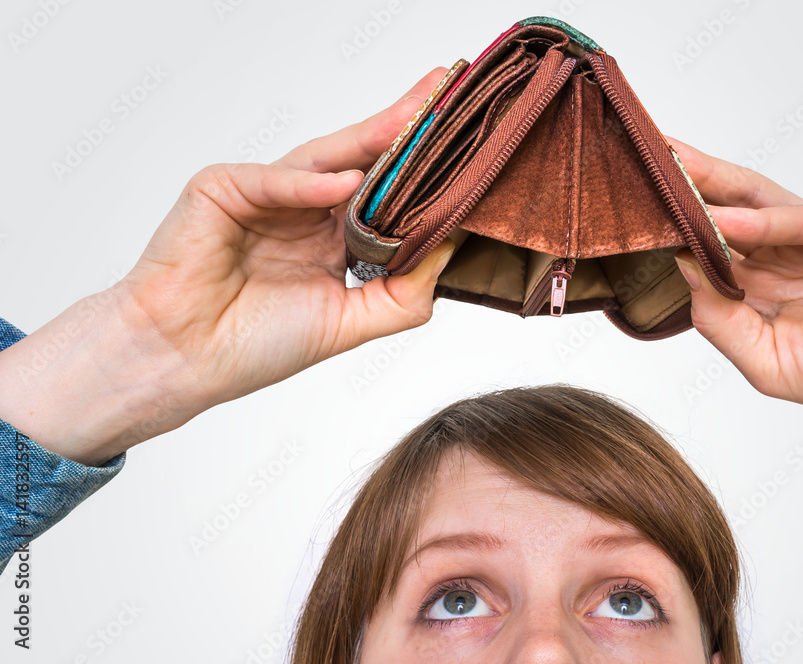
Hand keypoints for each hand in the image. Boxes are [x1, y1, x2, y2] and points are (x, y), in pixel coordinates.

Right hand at [0, 67, 453, 464]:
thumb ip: (403, 292)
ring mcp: (263, 194)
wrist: (184, 361)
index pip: (385, 194)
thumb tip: (451, 249)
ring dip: (368, 137)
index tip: (467, 148)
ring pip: (323, 157)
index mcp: (331, 237)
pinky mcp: (221, 189)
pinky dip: (306, 183)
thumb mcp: (350, 322)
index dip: (422, 172)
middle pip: (362, 161)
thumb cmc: (255, 343)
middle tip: (445, 94)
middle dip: (404, 129)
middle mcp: (303, 209)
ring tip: (414, 119)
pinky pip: (272, 179)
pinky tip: (344, 182)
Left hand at [668, 137, 802, 466]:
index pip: (703, 250)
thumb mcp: (767, 360)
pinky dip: (762, 220)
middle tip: (637, 167)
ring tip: (669, 165)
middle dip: (680, 191)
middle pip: (720, 214)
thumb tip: (681, 273)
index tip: (626, 219)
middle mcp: (780, 256)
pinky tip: (726, 220)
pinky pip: (799, 218)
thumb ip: (722, 319)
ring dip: (711, 183)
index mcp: (758, 288)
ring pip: (753, 201)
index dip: (667, 234)